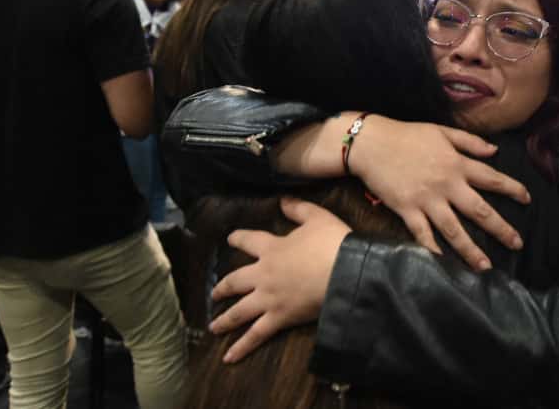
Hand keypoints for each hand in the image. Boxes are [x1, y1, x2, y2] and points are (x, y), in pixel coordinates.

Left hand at [209, 198, 349, 363]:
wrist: (345, 271)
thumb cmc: (333, 242)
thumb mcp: (318, 217)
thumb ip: (299, 209)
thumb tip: (283, 200)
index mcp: (272, 248)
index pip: (249, 240)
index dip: (238, 238)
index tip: (230, 239)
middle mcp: (263, 274)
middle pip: (235, 280)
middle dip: (222, 287)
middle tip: (214, 293)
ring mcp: (268, 298)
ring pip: (239, 311)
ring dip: (224, 320)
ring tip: (214, 327)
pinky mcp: (278, 318)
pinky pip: (256, 335)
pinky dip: (241, 347)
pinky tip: (228, 357)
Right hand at [270, 113, 528, 270]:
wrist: (371, 143)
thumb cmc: (407, 135)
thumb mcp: (441, 131)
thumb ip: (470, 142)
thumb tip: (495, 151)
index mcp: (457, 164)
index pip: (492, 178)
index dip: (512, 189)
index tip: (528, 200)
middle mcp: (447, 185)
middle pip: (480, 210)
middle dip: (501, 228)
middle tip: (517, 244)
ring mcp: (427, 200)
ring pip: (455, 229)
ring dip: (472, 250)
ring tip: (486, 267)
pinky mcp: (407, 210)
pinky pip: (423, 235)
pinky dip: (433, 251)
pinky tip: (444, 265)